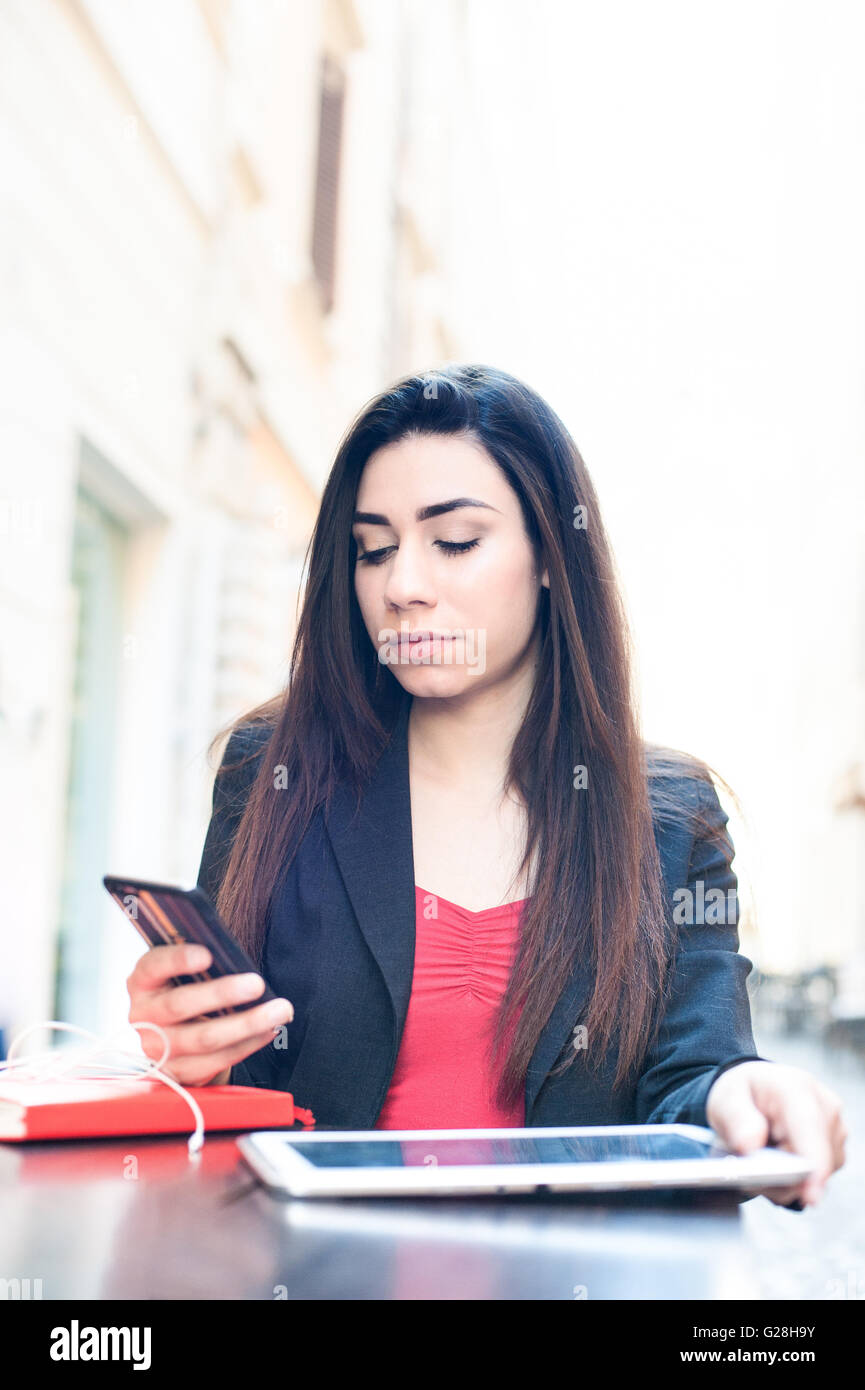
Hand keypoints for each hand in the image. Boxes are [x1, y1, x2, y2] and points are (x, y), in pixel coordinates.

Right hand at [126, 943, 293, 1086]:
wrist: (174, 1035)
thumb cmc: (186, 991)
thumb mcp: (184, 973)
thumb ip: (203, 964)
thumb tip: (236, 958)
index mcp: (142, 981)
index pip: (154, 966)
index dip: (178, 960)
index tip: (207, 955)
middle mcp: (143, 1015)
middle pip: (180, 1004)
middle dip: (223, 993)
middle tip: (257, 983)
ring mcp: (156, 1048)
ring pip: (203, 1038)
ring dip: (247, 1024)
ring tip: (279, 1010)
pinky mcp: (176, 1073)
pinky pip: (215, 1062)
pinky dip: (247, 1045)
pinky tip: (268, 1031)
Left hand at [705, 1060, 847, 1206]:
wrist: (756, 1091)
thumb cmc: (743, 1093)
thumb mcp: (726, 1098)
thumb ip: (736, 1118)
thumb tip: (751, 1146)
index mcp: (795, 1087)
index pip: (809, 1127)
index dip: (814, 1163)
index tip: (811, 1196)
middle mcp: (824, 1107)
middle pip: (813, 1161)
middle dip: (780, 1177)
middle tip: (748, 1170)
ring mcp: (835, 1130)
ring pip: (814, 1177)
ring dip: (784, 1180)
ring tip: (759, 1160)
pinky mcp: (835, 1150)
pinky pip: (815, 1180)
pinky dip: (792, 1181)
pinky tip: (775, 1164)